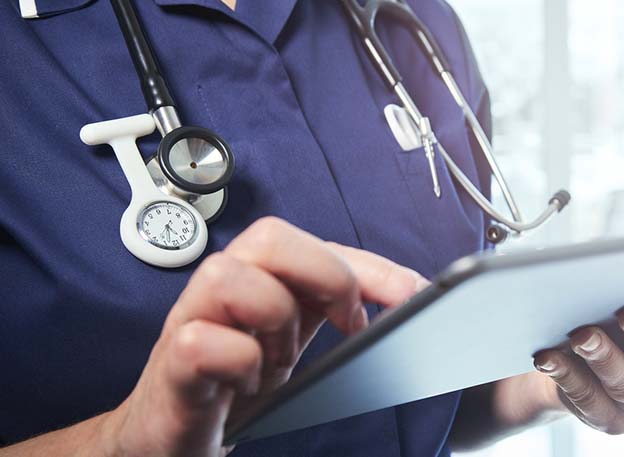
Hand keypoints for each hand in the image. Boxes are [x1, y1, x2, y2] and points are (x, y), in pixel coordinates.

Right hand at [91, 218, 424, 456]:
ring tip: (278, 361)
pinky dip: (239, 364)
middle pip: (269, 236)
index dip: (370, 266)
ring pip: (227, 276)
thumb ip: (336, 310)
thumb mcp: (292, 339)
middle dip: (324, 275)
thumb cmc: (232, 379)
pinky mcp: (171, 363)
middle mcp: (224, 285)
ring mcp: (191, 318)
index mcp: (261, 275)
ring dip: (273, 321)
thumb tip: (405, 299)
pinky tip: (247, 384)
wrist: (168, 431)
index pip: (320, 244)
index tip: (410, 296)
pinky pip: (201, 341)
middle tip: (344, 324)